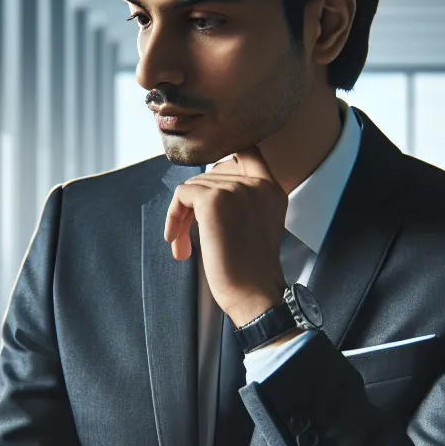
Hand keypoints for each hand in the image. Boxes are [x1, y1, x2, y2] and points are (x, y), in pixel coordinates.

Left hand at [163, 146, 287, 324]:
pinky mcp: (213, 200)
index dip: (223, 161)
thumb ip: (240, 201)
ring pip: (193, 186)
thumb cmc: (250, 272)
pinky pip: (181, 195)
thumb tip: (200, 190)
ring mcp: (236, 189)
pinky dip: (173, 217)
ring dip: (181, 217)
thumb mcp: (254, 226)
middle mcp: (257, 184)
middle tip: (187, 238)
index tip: (207, 191)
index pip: (248, 151)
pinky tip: (176, 242)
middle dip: (194, 207)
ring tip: (183, 246)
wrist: (254, 294)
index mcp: (271, 190)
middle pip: (210, 175)